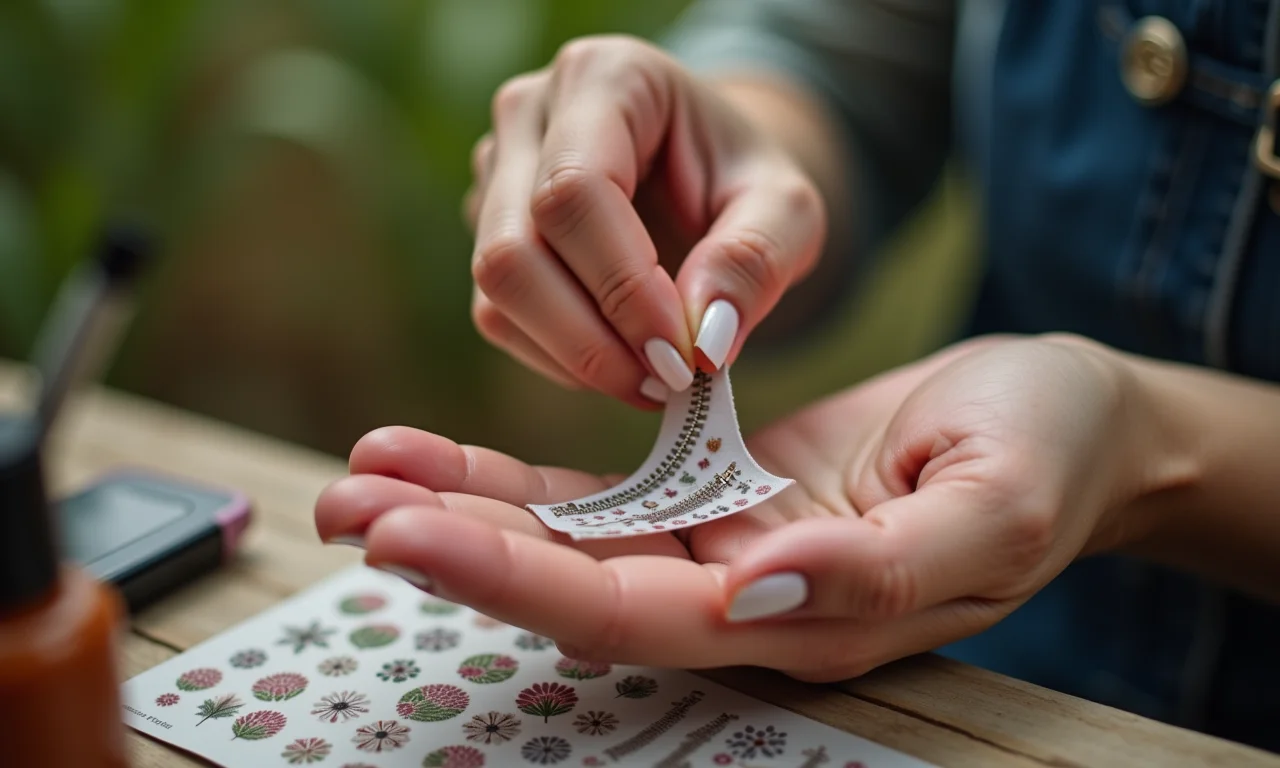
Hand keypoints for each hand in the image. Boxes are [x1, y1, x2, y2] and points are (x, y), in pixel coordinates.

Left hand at [314, 334, 1160, 680]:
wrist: (1061, 417)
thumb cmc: (1045, 456)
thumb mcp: (991, 509)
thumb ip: (879, 567)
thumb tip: (753, 589)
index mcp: (802, 620)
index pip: (633, 617)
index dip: (518, 582)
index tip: (410, 536)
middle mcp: (742, 598)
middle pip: (573, 586)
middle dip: (455, 548)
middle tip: (344, 505)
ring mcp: (721, 545)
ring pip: (568, 539)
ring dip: (460, 508)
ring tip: (360, 473)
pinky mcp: (714, 490)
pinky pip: (599, 487)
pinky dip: (514, 472)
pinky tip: (436, 453)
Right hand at [464, 35, 825, 407]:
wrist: (706, 178)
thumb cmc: (744, 181)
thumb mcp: (788, 209)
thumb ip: (756, 260)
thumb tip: (703, 339)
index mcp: (606, 76)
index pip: (575, 190)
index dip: (622, 286)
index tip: (681, 356)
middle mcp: (529, 113)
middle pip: (513, 249)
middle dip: (589, 337)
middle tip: (665, 383)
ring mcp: (495, 172)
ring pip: (495, 289)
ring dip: (573, 356)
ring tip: (652, 379)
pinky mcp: (486, 231)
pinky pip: (497, 315)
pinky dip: (558, 358)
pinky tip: (620, 361)